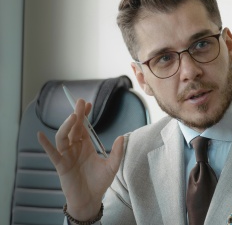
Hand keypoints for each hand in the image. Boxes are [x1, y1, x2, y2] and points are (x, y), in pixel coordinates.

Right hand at [38, 99, 123, 220]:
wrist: (90, 199)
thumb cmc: (100, 182)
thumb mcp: (112, 166)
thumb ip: (117, 152)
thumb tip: (121, 137)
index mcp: (86, 146)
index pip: (84, 127)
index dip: (84, 115)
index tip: (87, 104)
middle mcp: (75, 148)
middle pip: (74, 128)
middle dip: (76, 115)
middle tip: (80, 102)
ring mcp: (67, 155)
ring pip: (63, 137)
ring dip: (66, 126)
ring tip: (73, 116)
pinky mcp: (61, 165)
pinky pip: (52, 153)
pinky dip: (45, 144)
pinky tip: (41, 135)